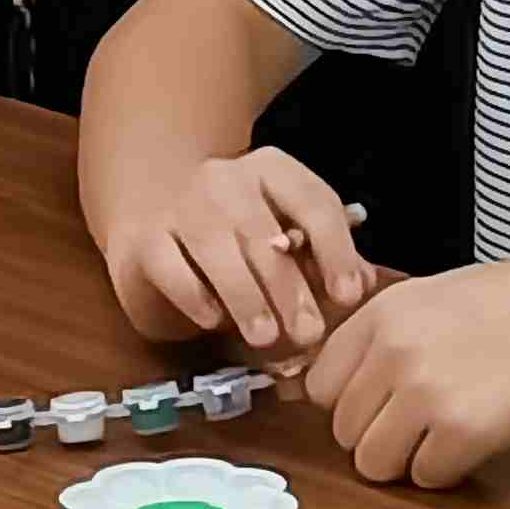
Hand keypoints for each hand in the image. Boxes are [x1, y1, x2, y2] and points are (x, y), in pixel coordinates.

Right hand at [98, 145, 373, 351]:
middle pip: (264, 231)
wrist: (152, 213)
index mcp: (271, 171)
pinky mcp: (144, 238)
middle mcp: (224, 178)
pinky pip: (171, 266)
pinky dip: (194, 295)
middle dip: (290, 287)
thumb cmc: (234, 235)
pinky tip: (213, 320)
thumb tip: (365, 284)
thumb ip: (321, 258)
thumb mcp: (282, 237)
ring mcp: (180, 204)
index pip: (312, 201)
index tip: (349, 295)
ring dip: (246, 296)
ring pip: (216, 247)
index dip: (335, 249)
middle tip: (309, 332)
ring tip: (266, 337)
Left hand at [301, 250, 509, 487]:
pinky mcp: (463, 431)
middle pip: (343, 430)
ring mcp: (424, 390)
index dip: (353, 403)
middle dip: (380, 436)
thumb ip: (390, 334)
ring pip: (373, 464)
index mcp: (383, 310)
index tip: (385, 406)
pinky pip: (425, 479)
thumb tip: (346, 381)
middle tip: (429, 423)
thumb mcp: (440, 297)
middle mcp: (392, 348)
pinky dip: (450, 470)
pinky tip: (483, 439)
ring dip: (409, 459)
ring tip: (453, 432)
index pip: (319, 384)